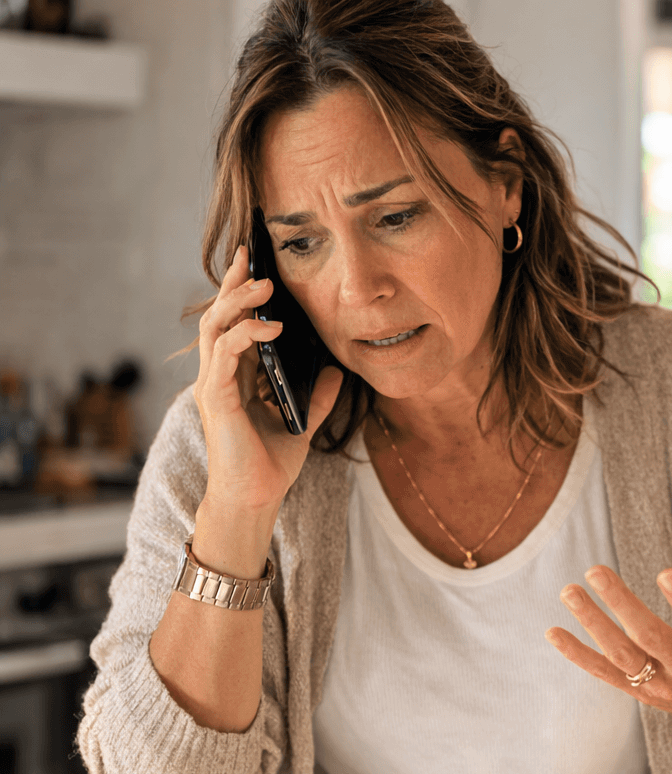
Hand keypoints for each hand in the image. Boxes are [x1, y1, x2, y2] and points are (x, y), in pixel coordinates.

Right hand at [191, 247, 342, 572]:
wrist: (255, 499)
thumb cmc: (270, 465)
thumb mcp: (303, 423)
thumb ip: (318, 397)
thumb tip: (338, 371)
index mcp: (235, 377)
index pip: (234, 324)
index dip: (241, 293)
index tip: (256, 264)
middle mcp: (219, 375)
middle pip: (218, 316)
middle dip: (235, 285)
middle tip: (253, 257)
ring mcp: (213, 385)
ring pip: (215, 327)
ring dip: (239, 302)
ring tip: (266, 286)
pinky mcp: (215, 398)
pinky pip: (225, 354)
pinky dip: (246, 335)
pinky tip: (273, 329)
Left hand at [545, 536, 671, 773]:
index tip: (666, 572)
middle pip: (652, 640)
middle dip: (622, 607)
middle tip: (595, 570)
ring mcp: (662, 686)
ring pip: (623, 657)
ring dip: (593, 626)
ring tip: (569, 590)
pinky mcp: (641, 693)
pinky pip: (605, 675)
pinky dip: (578, 656)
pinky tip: (553, 631)